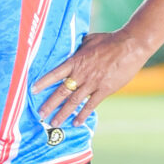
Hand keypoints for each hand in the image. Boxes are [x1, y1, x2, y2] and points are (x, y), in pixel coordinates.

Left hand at [33, 28, 151, 128]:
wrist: (131, 45)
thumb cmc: (110, 40)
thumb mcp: (89, 40)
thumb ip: (78, 48)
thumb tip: (72, 48)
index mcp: (76, 61)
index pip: (55, 73)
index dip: (43, 82)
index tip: (33, 90)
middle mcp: (81, 74)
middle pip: (61, 91)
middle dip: (49, 104)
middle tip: (40, 114)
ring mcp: (93, 83)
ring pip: (74, 101)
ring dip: (63, 113)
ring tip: (54, 122)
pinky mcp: (105, 90)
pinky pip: (91, 105)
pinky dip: (83, 115)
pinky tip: (76, 122)